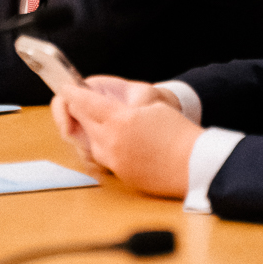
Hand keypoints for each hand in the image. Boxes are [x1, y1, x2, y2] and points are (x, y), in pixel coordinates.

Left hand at [53, 78, 197, 197]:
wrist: (196, 165)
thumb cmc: (179, 133)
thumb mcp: (151, 108)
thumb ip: (122, 107)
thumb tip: (103, 108)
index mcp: (119, 120)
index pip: (84, 102)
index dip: (72, 93)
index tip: (65, 87)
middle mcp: (111, 142)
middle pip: (82, 122)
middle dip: (78, 112)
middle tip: (78, 103)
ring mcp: (114, 162)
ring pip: (90, 143)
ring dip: (91, 131)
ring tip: (100, 122)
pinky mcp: (121, 176)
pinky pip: (104, 159)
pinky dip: (105, 147)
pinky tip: (116, 141)